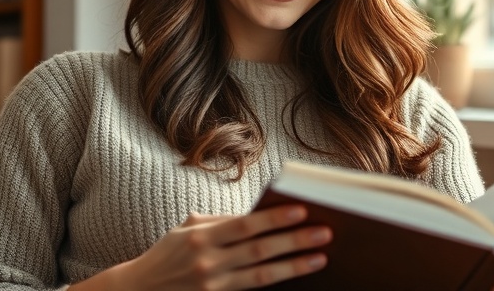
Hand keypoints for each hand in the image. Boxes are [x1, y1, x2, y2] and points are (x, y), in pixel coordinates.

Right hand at [112, 205, 330, 289]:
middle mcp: (208, 262)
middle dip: (295, 241)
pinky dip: (276, 282)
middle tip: (324, 233)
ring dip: (294, 265)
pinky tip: (295, 275)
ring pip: (262, 275)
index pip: (246, 224)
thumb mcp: (188, 229)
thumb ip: (221, 222)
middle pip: (260, 250)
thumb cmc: (169, 253)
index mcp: (201, 236)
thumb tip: (259, 216)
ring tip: (320, 257)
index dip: (275, 218)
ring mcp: (213, 285)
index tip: (302, 210)